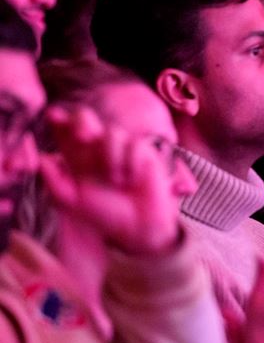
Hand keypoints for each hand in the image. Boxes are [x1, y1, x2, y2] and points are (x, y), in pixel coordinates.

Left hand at [40, 106, 184, 254]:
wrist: (139, 226)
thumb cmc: (106, 215)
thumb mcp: (73, 201)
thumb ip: (55, 182)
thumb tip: (41, 158)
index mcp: (78, 158)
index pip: (64, 131)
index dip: (58, 120)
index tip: (53, 115)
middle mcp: (98, 150)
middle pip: (86, 118)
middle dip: (82, 122)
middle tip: (83, 137)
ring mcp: (121, 149)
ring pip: (112, 132)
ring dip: (112, 156)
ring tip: (117, 181)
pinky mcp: (143, 153)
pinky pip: (134, 144)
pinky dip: (131, 162)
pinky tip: (133, 179)